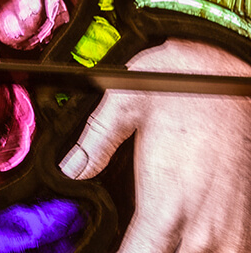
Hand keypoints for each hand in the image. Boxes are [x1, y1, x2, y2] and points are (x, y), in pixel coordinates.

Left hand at [59, 39, 250, 251]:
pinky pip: (232, 252)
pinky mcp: (247, 219)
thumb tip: (70, 169)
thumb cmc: (179, 83)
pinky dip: (206, 251)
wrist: (229, 69)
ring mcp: (231, 226)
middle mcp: (203, 226)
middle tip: (130, 240)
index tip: (104, 248)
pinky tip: (186, 241)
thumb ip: (95, 142)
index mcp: (166, 205)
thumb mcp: (123, 102)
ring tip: (154, 241)